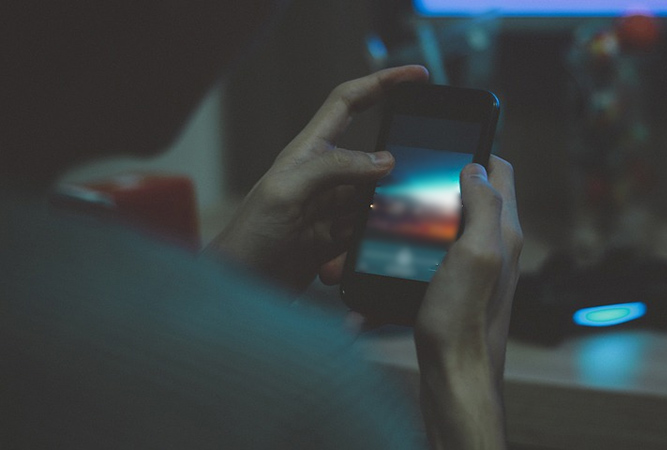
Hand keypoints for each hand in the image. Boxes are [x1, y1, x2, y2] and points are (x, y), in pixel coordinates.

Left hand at [205, 66, 428, 290]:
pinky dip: (366, 244)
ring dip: (378, 217)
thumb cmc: (248, 237)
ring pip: (376, 199)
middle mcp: (323, 175)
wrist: (238, 289)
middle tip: (409, 188)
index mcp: (309, 151)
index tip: (418, 76)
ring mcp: (332, 208)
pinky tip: (347, 258)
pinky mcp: (337, 238)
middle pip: (374, 158)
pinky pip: (368, 232)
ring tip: (361, 234)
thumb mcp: (285, 192)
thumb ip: (332, 167)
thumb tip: (384, 159)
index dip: (383, 83)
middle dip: (394, 173)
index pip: (349, 102)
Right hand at [414, 157, 522, 449]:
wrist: (453, 377)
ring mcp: (472, 269)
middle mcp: (492, 246)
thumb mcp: (478, 253)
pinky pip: (428, 258)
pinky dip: (407, 253)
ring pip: (444, 226)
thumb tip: (476, 167)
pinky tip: (383, 258)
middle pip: (469, 195)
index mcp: (503, 231)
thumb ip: (484, 206)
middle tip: (409, 177)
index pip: (501, 172)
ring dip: (417, 218)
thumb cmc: (464, 320)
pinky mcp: (451, 289)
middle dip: (440, 183)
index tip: (450, 137)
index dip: (479, 148)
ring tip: (385, 218)